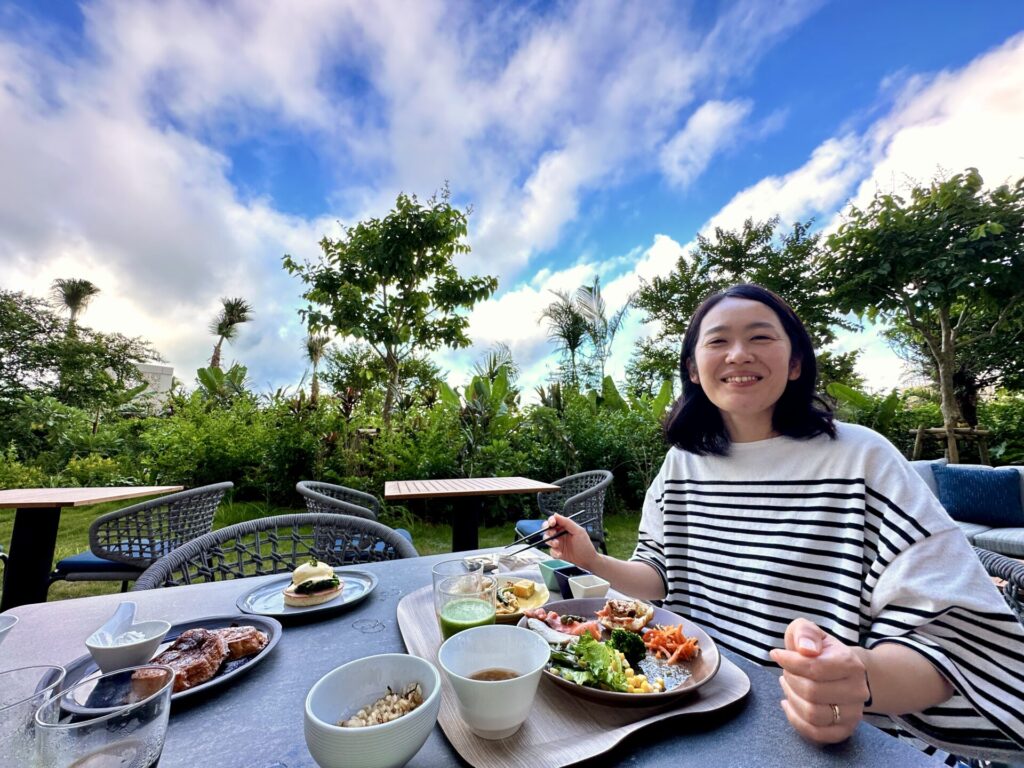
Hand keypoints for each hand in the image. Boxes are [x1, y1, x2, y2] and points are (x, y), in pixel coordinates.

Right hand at [544, 513, 597, 570]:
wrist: (587, 560)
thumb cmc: (585, 544)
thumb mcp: (578, 531)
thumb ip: (567, 522)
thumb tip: (556, 515)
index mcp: (565, 527)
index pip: (554, 521)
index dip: (551, 520)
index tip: (552, 523)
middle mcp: (560, 534)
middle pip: (547, 529)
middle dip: (548, 531)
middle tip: (553, 534)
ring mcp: (558, 543)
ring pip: (547, 539)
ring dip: (550, 541)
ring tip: (557, 545)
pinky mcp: (557, 552)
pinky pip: (550, 551)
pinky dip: (554, 552)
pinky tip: (560, 554)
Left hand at [768, 618, 868, 743]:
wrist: (841, 672)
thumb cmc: (821, 651)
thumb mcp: (810, 632)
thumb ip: (805, 632)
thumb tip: (804, 648)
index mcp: (851, 664)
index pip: (815, 668)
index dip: (789, 662)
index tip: (776, 655)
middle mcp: (857, 691)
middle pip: (811, 692)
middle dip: (790, 680)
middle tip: (787, 672)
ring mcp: (853, 714)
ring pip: (813, 714)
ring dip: (792, 698)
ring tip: (788, 685)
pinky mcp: (845, 730)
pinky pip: (816, 734)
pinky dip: (796, 720)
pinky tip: (789, 704)